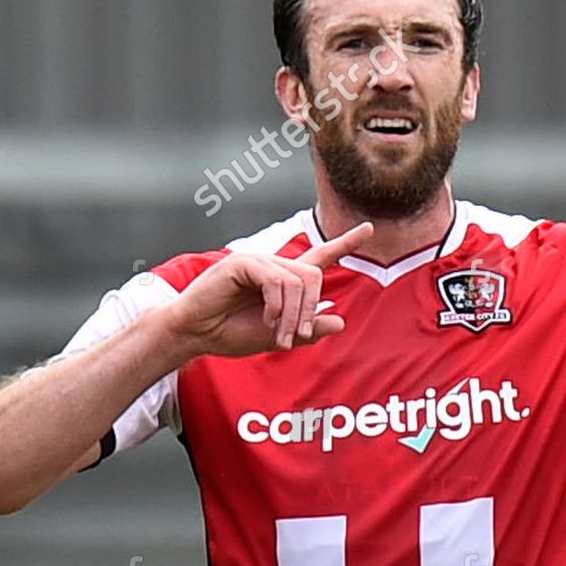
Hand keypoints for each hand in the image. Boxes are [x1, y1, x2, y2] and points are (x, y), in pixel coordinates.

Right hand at [163, 222, 373, 358]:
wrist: (196, 335)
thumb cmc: (231, 334)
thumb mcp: (279, 338)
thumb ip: (309, 330)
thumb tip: (340, 320)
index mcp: (284, 280)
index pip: (320, 256)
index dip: (346, 243)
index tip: (370, 228)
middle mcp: (274, 266)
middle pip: (314, 276)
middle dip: (310, 310)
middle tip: (295, 338)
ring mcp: (257, 261)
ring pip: (298, 281)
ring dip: (293, 315)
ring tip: (280, 336)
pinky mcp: (242, 263)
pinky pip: (276, 281)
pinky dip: (277, 305)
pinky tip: (268, 320)